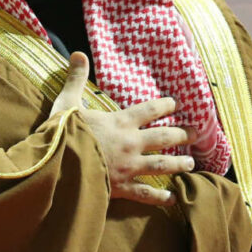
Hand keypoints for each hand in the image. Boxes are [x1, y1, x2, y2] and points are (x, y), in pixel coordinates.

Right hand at [50, 52, 195, 205]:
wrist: (55, 166)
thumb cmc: (61, 133)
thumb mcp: (67, 102)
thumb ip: (76, 79)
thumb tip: (78, 53)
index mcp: (119, 122)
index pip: (149, 110)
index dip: (165, 106)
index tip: (176, 104)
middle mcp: (130, 144)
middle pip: (163, 137)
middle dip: (181, 134)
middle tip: (195, 133)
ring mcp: (128, 167)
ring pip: (161, 165)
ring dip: (178, 164)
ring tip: (191, 164)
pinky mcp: (121, 188)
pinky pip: (145, 194)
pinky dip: (160, 198)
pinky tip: (172, 199)